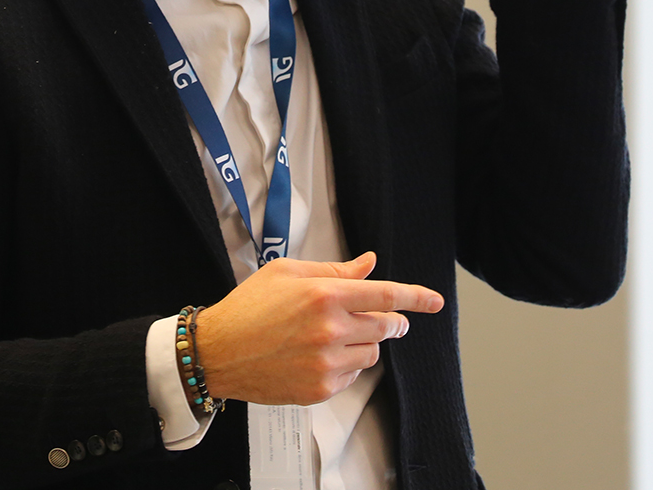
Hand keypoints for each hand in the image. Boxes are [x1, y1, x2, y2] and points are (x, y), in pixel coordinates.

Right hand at [197, 251, 443, 406]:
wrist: (217, 352)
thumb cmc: (247, 308)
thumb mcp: (286, 273)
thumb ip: (333, 270)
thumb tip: (368, 263)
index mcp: (324, 295)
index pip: (386, 295)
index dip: (416, 297)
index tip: (434, 301)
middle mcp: (330, 329)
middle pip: (384, 326)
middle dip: (387, 321)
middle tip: (377, 319)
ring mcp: (326, 362)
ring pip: (372, 353)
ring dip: (363, 343)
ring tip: (331, 336)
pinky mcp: (320, 388)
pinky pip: (352, 376)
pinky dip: (344, 365)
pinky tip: (316, 356)